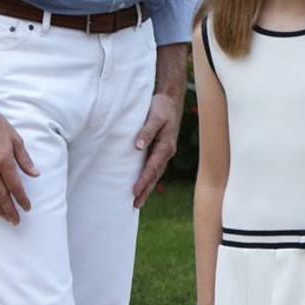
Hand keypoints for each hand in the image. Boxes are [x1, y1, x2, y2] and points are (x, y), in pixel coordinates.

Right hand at [0, 93, 37, 224]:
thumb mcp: (16, 139)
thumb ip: (25, 159)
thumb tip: (35, 174)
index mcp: (3, 159)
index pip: (14, 185)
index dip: (21, 199)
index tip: (27, 207)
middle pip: (0, 194)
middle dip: (9, 209)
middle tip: (16, 220)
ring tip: (4, 217)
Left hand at [132, 92, 178, 207]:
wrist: (170, 99)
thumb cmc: (162, 107)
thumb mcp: (155, 116)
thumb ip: (147, 130)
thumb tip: (138, 146)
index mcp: (166, 146)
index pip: (152, 167)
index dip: (143, 180)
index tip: (134, 192)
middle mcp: (166, 151)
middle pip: (155, 175)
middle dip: (146, 190)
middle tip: (135, 205)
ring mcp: (164, 151)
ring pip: (156, 173)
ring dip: (147, 187)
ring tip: (138, 201)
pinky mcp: (161, 148)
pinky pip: (155, 167)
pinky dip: (149, 177)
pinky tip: (143, 183)